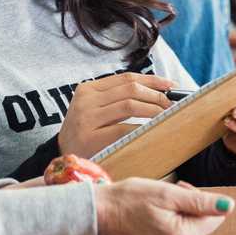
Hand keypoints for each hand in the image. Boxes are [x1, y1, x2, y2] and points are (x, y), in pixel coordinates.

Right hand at [58, 72, 173, 157]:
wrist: (63, 156)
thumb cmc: (87, 133)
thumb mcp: (97, 110)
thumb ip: (118, 99)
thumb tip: (158, 92)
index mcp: (88, 89)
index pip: (126, 78)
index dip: (152, 80)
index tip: (170, 85)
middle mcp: (85, 100)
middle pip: (130, 89)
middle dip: (156, 96)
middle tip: (171, 105)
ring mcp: (86, 118)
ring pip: (129, 105)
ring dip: (153, 110)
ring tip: (166, 116)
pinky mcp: (89, 138)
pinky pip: (123, 128)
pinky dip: (141, 128)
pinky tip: (151, 131)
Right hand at [95, 178, 231, 234]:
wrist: (105, 211)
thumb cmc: (132, 199)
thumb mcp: (168, 194)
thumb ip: (201, 201)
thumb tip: (229, 206)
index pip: (216, 216)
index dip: (201, 198)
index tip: (182, 191)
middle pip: (206, 222)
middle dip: (192, 205)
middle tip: (171, 195)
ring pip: (195, 227)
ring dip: (184, 211)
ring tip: (163, 203)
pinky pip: (183, 233)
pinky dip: (176, 220)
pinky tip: (159, 213)